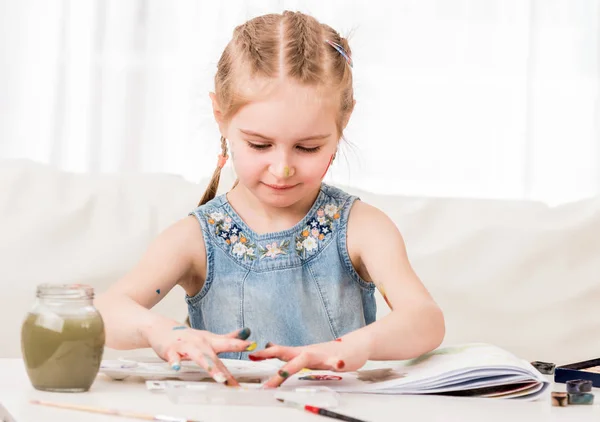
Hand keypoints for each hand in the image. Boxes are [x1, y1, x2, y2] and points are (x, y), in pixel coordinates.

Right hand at [145, 324, 254, 386]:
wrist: (164, 328)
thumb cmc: (190, 337)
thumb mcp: (211, 337)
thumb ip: (229, 338)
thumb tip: (248, 332)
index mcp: (211, 341)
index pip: (228, 344)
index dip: (240, 344)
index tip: (252, 346)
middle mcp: (201, 344)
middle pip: (214, 357)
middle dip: (223, 368)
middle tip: (232, 380)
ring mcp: (186, 346)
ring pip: (199, 357)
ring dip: (209, 367)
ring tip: (219, 378)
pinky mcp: (171, 351)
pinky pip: (173, 358)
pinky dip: (175, 362)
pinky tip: (177, 368)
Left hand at [248, 337, 369, 387]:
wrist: (356, 345)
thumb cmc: (330, 352)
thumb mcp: (306, 353)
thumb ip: (289, 353)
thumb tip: (270, 347)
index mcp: (301, 353)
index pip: (279, 351)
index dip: (264, 353)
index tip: (250, 354)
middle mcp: (309, 353)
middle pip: (287, 354)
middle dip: (271, 356)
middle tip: (256, 357)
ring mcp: (323, 356)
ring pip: (306, 359)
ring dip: (293, 365)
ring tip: (282, 372)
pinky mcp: (338, 359)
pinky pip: (337, 361)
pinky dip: (336, 362)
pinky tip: (338, 364)